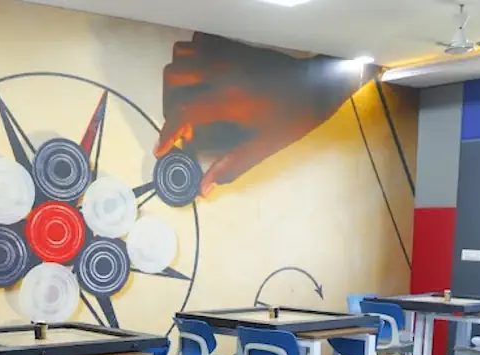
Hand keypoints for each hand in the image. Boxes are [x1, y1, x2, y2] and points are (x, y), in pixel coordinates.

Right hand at [155, 33, 368, 195]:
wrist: (317, 84)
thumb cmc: (293, 117)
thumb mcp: (263, 146)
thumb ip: (231, 166)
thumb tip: (205, 188)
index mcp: (228, 98)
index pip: (182, 110)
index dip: (168, 132)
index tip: (163, 148)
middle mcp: (221, 71)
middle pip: (173, 78)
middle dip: (169, 104)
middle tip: (182, 125)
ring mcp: (226, 54)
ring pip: (181, 56)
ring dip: (177, 78)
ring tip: (187, 98)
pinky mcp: (232, 46)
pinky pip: (198, 41)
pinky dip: (191, 56)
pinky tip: (200, 75)